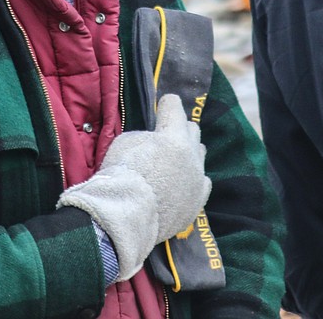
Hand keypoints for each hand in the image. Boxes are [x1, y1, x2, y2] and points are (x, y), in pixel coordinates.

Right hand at [57, 93, 211, 280]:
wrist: (125, 216)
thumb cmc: (120, 175)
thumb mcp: (125, 143)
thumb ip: (145, 137)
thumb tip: (153, 141)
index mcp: (173, 135)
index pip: (174, 105)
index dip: (166, 105)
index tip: (162, 107)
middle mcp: (191, 154)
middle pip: (192, 129)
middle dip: (179, 128)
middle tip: (164, 137)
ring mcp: (197, 179)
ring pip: (198, 155)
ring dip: (187, 153)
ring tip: (171, 162)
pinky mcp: (198, 200)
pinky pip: (202, 181)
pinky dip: (191, 179)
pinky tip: (180, 183)